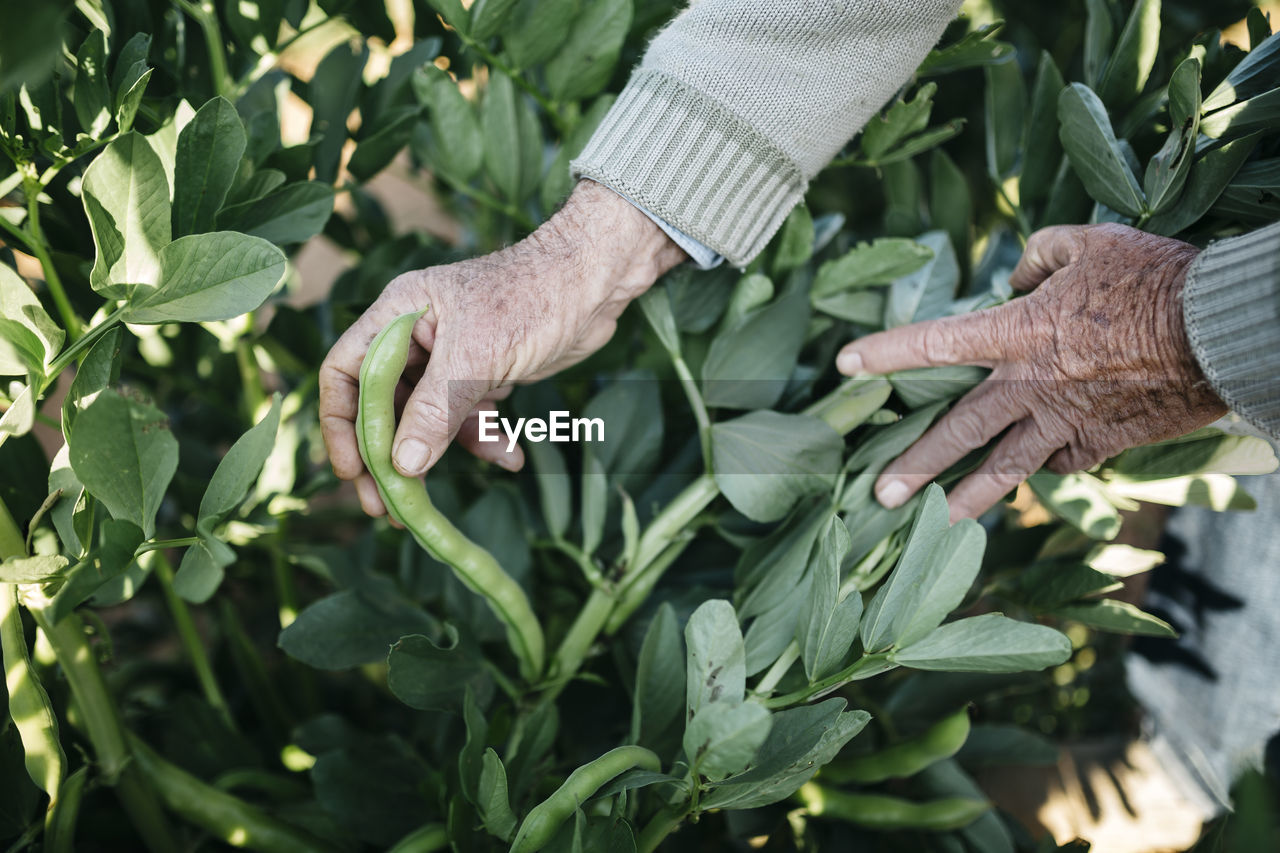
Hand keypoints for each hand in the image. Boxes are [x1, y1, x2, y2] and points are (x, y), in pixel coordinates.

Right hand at [320, 180, 685, 516]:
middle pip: (382, 405)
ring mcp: (450, 357)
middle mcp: (416, 335)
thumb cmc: (533, 298)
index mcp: (398, 315)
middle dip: (386, 456)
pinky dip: (483, 440)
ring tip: (435, 502)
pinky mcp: (483, 374)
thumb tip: (401, 466)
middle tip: (385, 507)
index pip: (344, 372)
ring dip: (435, 457)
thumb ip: (435, 410)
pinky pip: (467, 418)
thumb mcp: (476, 356)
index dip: (341, 423)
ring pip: (426, 419)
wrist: (596, 283)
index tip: (352, 470)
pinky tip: (510, 458)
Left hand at [835, 223, 1226, 521]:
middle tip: (879, 494)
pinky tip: (1029, 473)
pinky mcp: (1102, 443)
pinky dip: (1042, 465)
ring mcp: (1066, 421)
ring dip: (965, 499)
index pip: (935, 343)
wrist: (1222, 331)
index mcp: (1020, 331)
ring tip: (934, 523)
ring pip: (1005, 468)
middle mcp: (1033, 384)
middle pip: (960, 430)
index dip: (885, 354)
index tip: (843, 366)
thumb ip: (1037, 256)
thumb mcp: (1088, 244)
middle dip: (917, 464)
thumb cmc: (1155, 278)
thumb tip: (1014, 277)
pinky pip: (1059, 461)